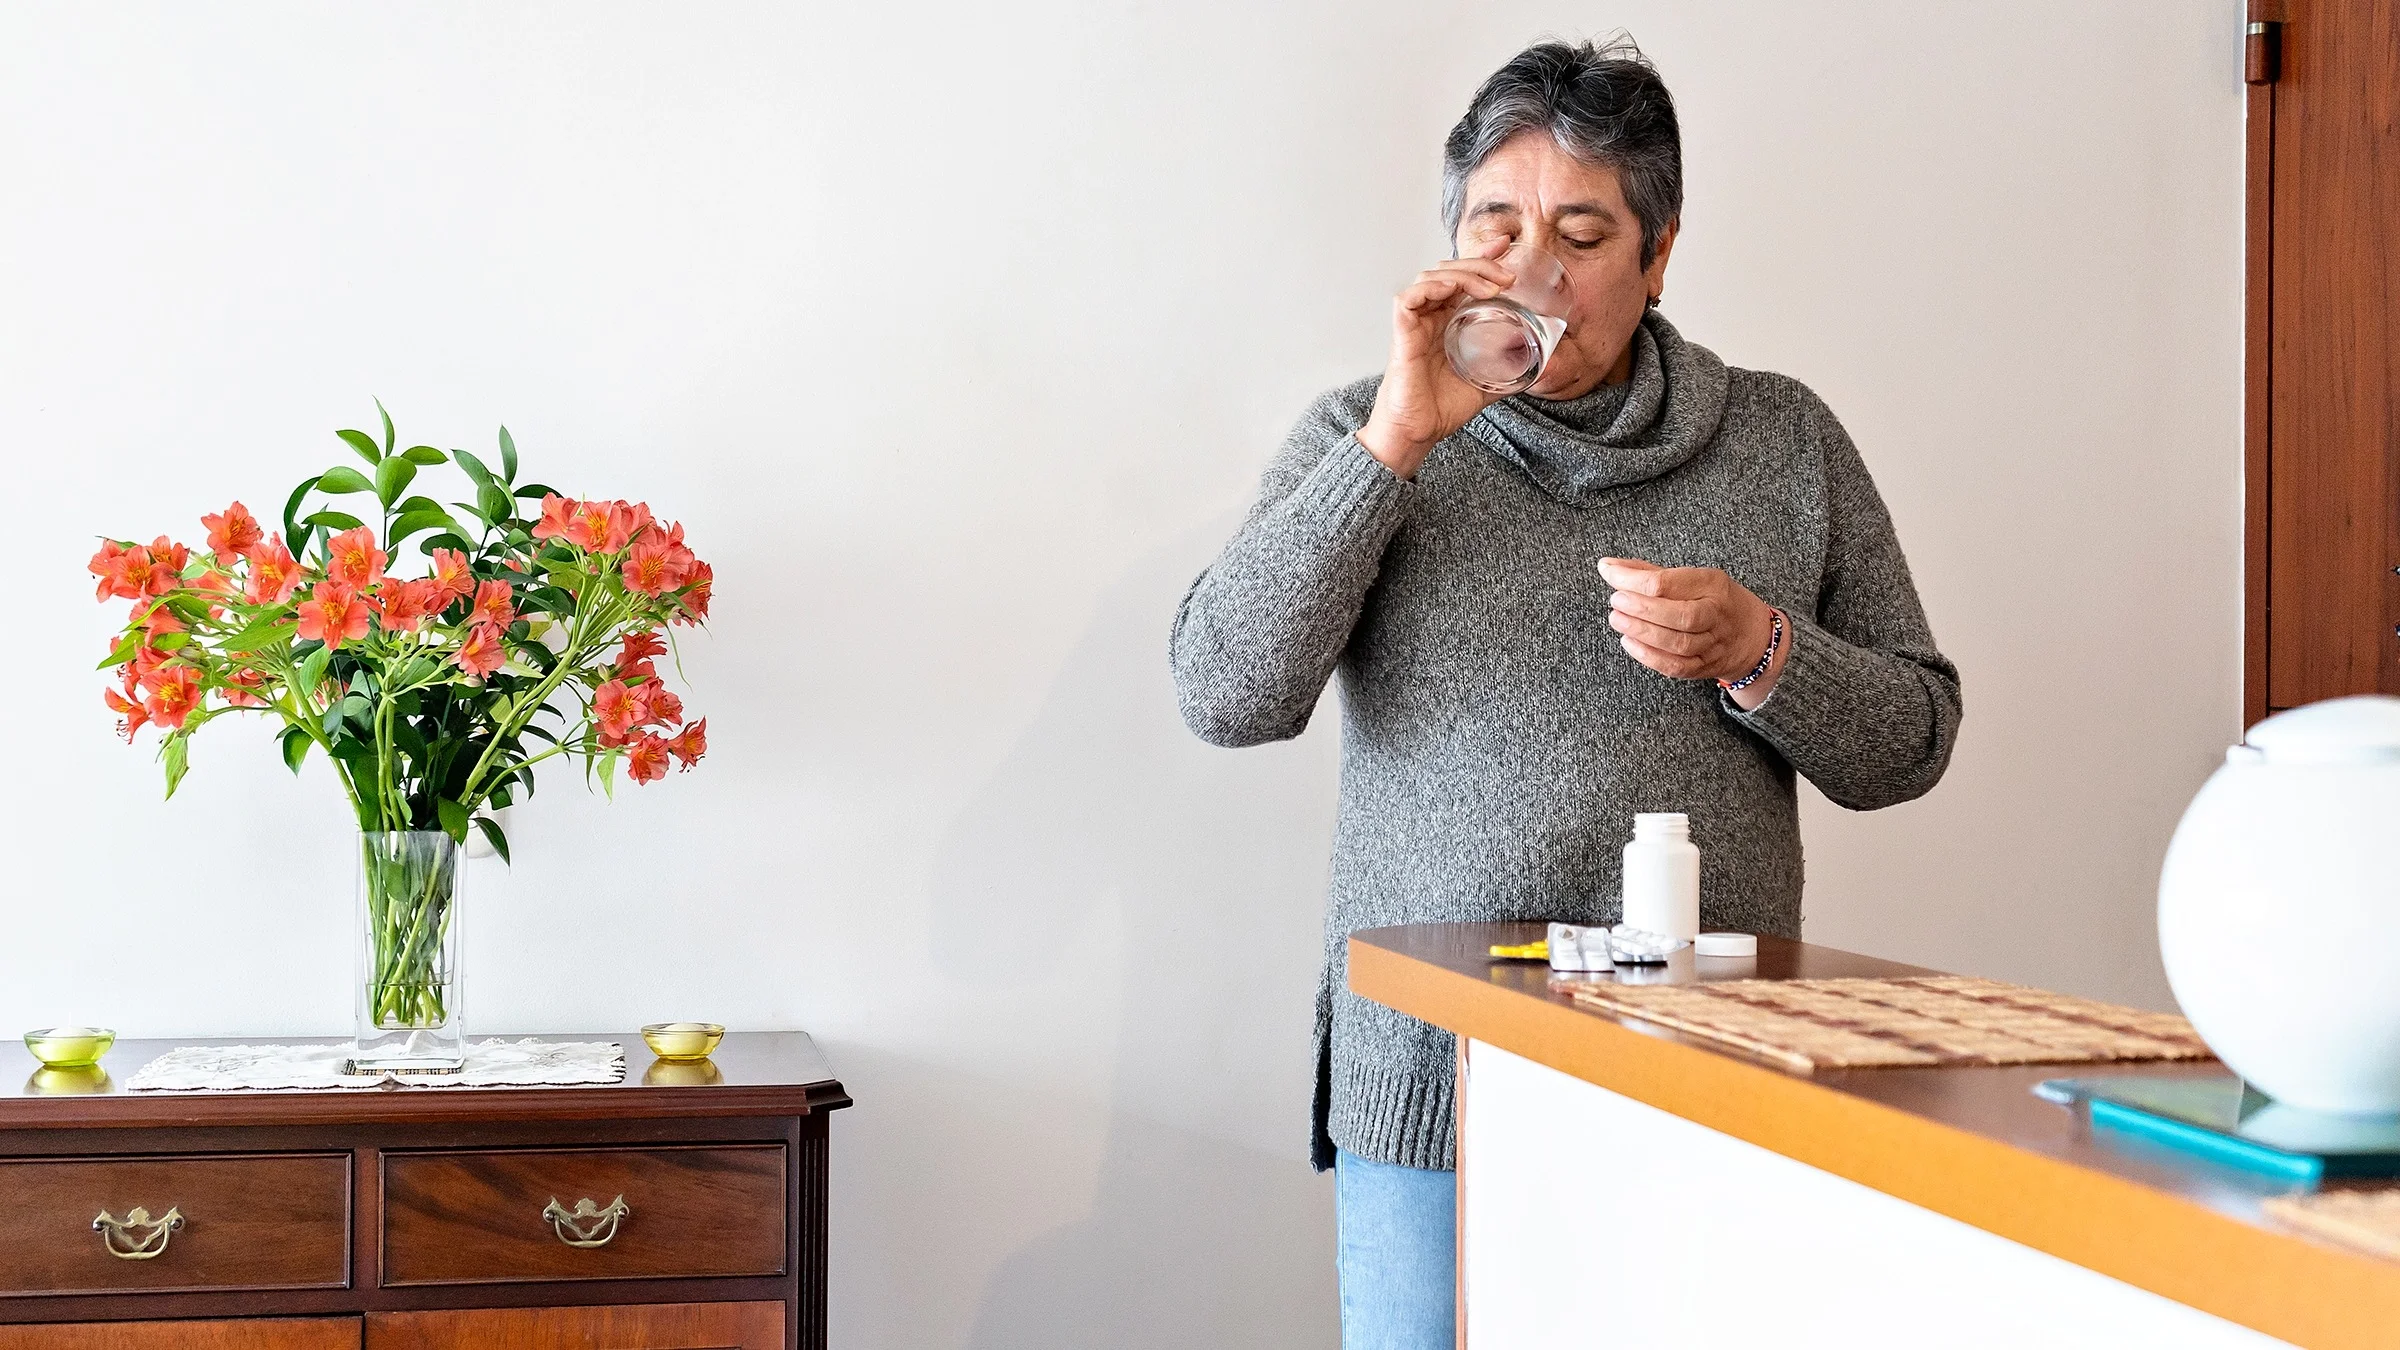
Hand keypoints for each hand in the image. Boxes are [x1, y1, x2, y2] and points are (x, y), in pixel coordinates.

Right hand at [1355, 240, 1515, 478]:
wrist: (1418, 432)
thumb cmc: (1441, 408)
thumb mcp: (1487, 383)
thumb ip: (1508, 370)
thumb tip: (1541, 364)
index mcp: (1446, 322)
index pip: (1463, 278)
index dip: (1483, 257)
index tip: (1506, 247)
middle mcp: (1430, 317)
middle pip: (1449, 270)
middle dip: (1480, 263)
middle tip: (1507, 272)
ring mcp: (1415, 323)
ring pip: (1432, 276)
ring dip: (1463, 274)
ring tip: (1491, 287)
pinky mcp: (1402, 333)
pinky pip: (1409, 298)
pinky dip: (1431, 287)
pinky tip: (1453, 290)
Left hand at [1598, 558, 1787, 704]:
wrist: (1753, 635)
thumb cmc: (1713, 599)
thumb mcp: (1692, 577)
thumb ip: (1649, 573)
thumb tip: (1608, 566)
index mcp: (1712, 584)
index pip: (1669, 582)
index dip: (1632, 579)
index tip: (1609, 572)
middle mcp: (1715, 614)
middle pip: (1680, 615)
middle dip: (1641, 608)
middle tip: (1615, 601)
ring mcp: (1712, 643)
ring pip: (1678, 644)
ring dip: (1642, 632)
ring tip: (1617, 620)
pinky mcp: (1705, 666)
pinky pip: (1677, 666)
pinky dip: (1649, 657)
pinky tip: (1629, 643)